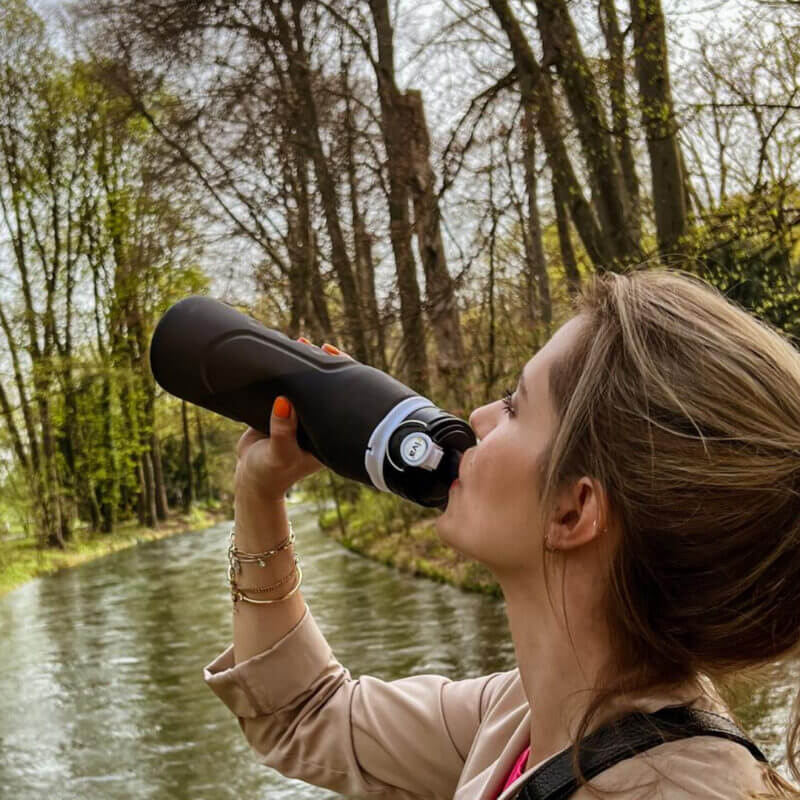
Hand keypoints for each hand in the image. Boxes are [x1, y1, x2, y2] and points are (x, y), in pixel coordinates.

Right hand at [234, 339, 355, 500]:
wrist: (251, 479)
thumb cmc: (270, 472)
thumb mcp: (279, 453)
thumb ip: (282, 431)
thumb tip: (284, 402)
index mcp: (329, 433)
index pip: (344, 399)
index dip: (345, 376)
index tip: (336, 356)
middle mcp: (320, 422)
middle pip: (329, 387)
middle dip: (324, 365)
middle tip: (317, 346)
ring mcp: (302, 415)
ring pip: (308, 384)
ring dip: (304, 365)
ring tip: (300, 342)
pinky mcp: (283, 412)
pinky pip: (287, 387)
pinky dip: (285, 372)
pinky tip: (280, 354)